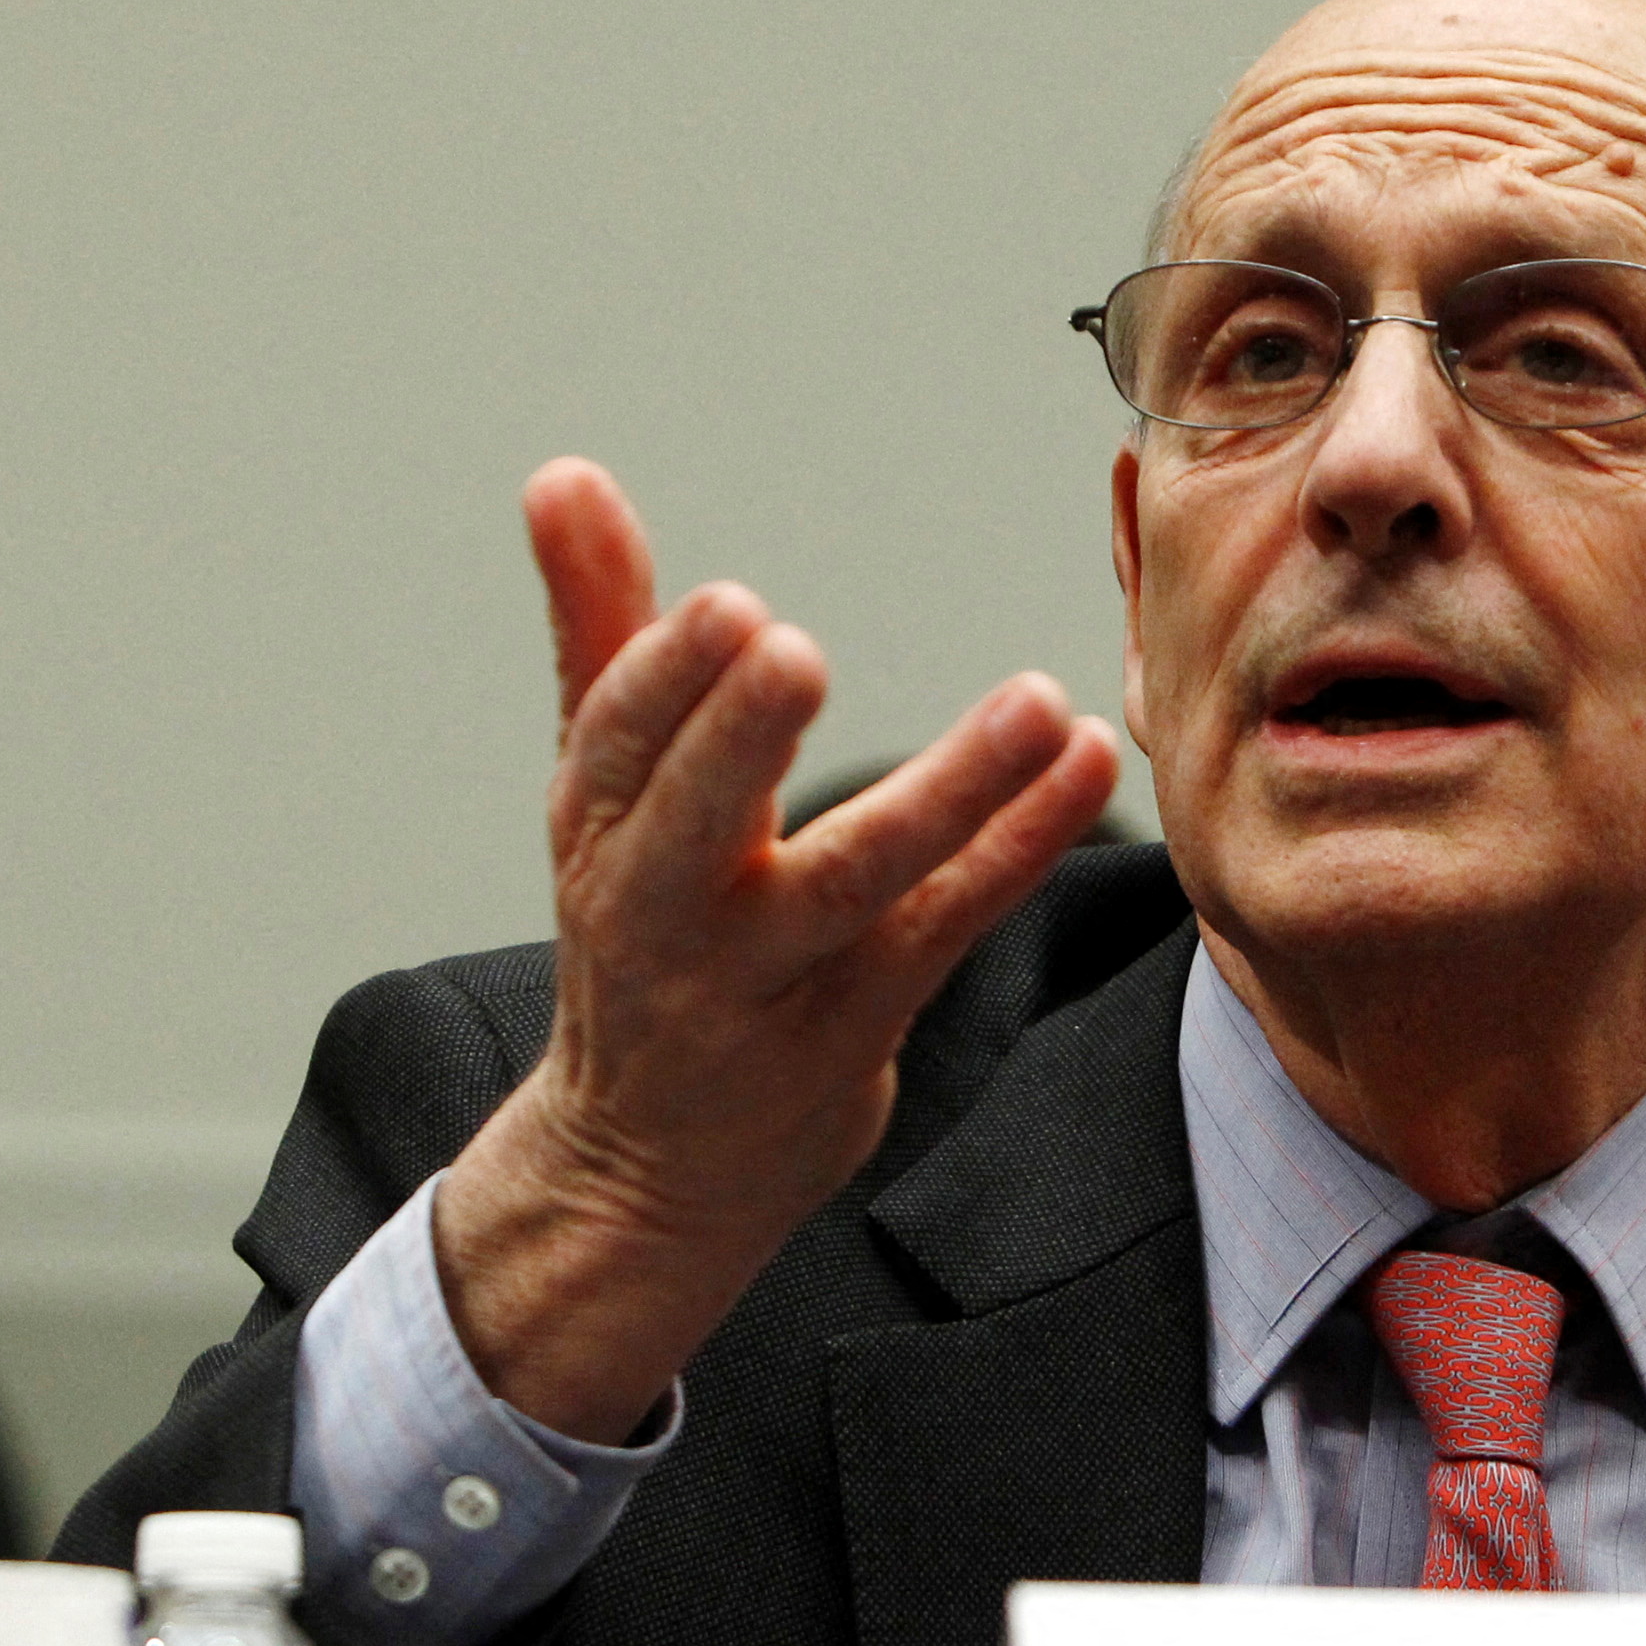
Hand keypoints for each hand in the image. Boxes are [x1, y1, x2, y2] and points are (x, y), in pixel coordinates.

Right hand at [433, 459, 1120, 1442]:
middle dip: (739, 740)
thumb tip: (563, 477)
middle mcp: (670, 909)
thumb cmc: (637, 938)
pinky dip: (1020, 845)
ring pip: (855, 879)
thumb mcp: (597, 789)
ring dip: (949, 792)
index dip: (668, 680)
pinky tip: (1083, 765)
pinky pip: (947, 925)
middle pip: (699, 821)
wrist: (646, 1169)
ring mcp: (766, 981)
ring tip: (1035, 705)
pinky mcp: (856, 1028)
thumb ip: (600, 628)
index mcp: (600, 831)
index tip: (729, 610)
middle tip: (795, 655)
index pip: (618, 744)